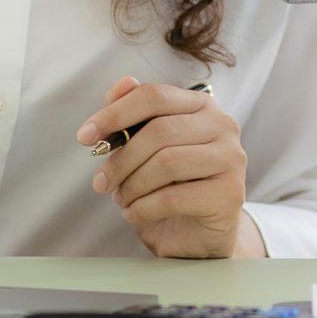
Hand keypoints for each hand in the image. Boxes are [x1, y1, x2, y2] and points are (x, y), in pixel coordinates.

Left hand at [82, 76, 262, 258]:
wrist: (198, 234)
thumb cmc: (171, 186)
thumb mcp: (146, 148)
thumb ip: (133, 115)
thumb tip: (123, 83)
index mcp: (201, 105)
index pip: (154, 95)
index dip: (114, 113)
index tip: (85, 137)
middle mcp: (223, 125)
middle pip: (159, 131)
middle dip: (121, 159)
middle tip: (101, 182)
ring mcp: (231, 159)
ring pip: (166, 163)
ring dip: (132, 185)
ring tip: (122, 199)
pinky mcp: (230, 194)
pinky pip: (173, 198)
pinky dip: (143, 208)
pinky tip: (135, 214)